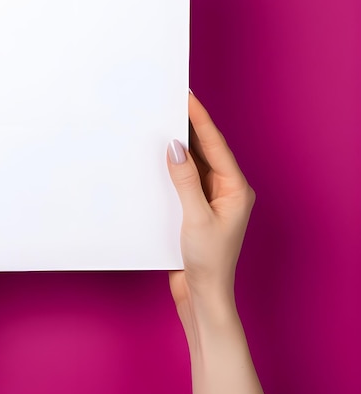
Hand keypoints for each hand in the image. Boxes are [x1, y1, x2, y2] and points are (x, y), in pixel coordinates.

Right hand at [167, 92, 255, 310]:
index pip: (215, 145)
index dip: (200, 119)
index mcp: (235, 189)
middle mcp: (226, 190)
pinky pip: (185, 178)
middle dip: (190, 126)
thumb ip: (185, 180)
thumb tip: (175, 147)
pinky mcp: (196, 207)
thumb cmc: (208, 262)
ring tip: (163, 121)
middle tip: (172, 102)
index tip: (187, 97)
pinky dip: (173, 165)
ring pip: (195, 162)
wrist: (203, 295)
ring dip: (180, 144)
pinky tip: (159, 156)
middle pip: (207, 149)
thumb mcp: (196, 218)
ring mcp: (211, 198)